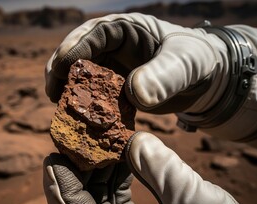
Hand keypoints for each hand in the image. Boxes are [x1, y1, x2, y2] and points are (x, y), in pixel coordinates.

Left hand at [44, 132, 256, 203]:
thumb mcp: (193, 201)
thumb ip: (161, 169)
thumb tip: (133, 140)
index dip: (62, 191)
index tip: (51, 159)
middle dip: (72, 178)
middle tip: (67, 146)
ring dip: (92, 174)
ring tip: (93, 145)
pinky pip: (110, 201)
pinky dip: (111, 178)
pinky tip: (116, 156)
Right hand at [45, 13, 228, 113]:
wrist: (204, 79)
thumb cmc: (197, 61)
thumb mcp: (185, 63)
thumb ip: (163, 75)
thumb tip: (134, 93)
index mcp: (126, 29)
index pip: (94, 33)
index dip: (74, 47)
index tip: (62, 67)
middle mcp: (113, 46)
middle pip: (77, 53)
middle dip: (61, 71)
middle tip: (53, 93)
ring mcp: (112, 68)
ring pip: (81, 76)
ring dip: (69, 91)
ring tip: (61, 108)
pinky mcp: (114, 89)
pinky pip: (94, 96)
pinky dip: (85, 107)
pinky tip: (80, 121)